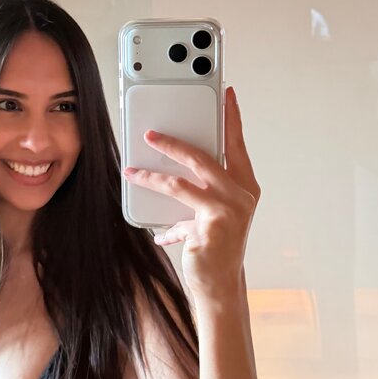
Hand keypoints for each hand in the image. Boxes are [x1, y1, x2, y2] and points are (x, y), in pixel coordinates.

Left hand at [122, 86, 260, 297]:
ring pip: (180, 182)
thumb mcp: (212, 212)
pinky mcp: (209, 227)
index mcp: (245, 185)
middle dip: (172, 143)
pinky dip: (163, 223)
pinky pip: (174, 213)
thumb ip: (201, 190)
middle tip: (150, 135)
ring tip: (132, 172)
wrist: (221, 284)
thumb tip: (170, 170)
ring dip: (151, 177)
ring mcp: (227, 210)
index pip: (236, 144)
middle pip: (202, 157)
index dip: (231, 117)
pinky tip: (159, 235)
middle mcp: (240, 194)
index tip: (226, 93)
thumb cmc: (216, 246)